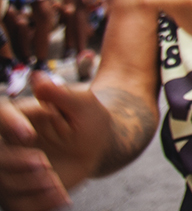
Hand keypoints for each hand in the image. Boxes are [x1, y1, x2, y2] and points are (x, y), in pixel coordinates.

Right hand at [0, 74, 112, 208]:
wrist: (96, 146)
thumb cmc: (88, 120)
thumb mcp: (83, 104)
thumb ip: (61, 93)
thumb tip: (38, 78)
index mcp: (20, 116)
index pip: (2, 115)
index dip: (10, 124)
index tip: (29, 135)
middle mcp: (9, 142)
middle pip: (0, 155)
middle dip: (18, 163)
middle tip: (45, 165)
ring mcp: (12, 167)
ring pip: (5, 182)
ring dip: (29, 185)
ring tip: (55, 184)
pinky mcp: (18, 190)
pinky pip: (17, 203)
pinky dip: (37, 203)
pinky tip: (59, 197)